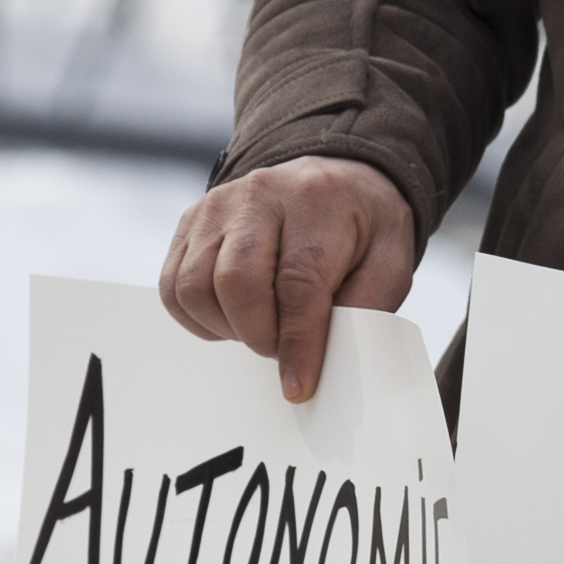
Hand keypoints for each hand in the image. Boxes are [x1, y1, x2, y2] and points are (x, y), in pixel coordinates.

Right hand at [159, 156, 417, 406]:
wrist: (332, 179)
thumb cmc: (362, 228)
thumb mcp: (390, 262)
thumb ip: (366, 309)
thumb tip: (329, 361)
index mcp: (317, 201)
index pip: (297, 282)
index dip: (297, 342)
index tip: (299, 385)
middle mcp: (259, 195)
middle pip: (236, 282)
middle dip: (259, 336)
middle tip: (282, 350)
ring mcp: (216, 207)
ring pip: (194, 287)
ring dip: (226, 328)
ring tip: (262, 329)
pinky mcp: (189, 223)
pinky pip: (173, 287)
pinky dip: (200, 319)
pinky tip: (234, 318)